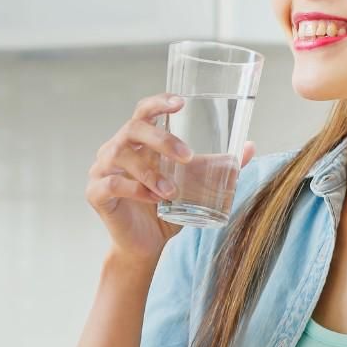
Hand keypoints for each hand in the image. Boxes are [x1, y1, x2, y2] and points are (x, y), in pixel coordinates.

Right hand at [85, 92, 255, 264]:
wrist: (146, 245)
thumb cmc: (166, 208)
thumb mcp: (194, 184)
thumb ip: (217, 166)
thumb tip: (250, 146)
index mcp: (137, 140)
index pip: (144, 111)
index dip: (159, 102)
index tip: (181, 102)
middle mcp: (116, 148)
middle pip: (133, 128)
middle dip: (162, 138)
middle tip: (188, 156)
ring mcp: (102, 169)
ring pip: (121, 155)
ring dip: (151, 171)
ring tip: (172, 190)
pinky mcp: (96, 193)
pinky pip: (112, 184)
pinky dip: (134, 190)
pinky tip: (153, 200)